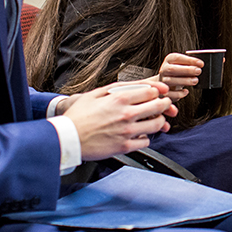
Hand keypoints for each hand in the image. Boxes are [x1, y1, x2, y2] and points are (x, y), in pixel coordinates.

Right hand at [62, 81, 176, 160]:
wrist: (67, 138)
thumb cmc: (78, 115)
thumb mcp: (95, 93)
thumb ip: (117, 87)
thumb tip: (135, 85)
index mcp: (119, 99)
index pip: (150, 91)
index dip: (158, 91)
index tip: (160, 93)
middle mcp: (126, 114)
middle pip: (158, 106)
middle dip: (165, 104)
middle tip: (165, 104)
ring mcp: (126, 132)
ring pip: (156, 125)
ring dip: (159, 121)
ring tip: (156, 120)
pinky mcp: (124, 147)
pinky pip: (146, 141)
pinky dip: (146, 137)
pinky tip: (140, 134)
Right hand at [156, 53, 203, 100]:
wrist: (164, 83)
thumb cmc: (177, 73)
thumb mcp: (182, 65)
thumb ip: (189, 64)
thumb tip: (199, 65)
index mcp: (168, 60)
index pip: (177, 58)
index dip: (189, 60)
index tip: (200, 63)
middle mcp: (164, 70)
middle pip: (172, 69)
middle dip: (187, 70)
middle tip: (198, 71)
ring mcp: (162, 81)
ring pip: (171, 81)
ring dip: (185, 81)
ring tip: (195, 80)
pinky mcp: (163, 92)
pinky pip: (170, 93)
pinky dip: (179, 93)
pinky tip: (186, 91)